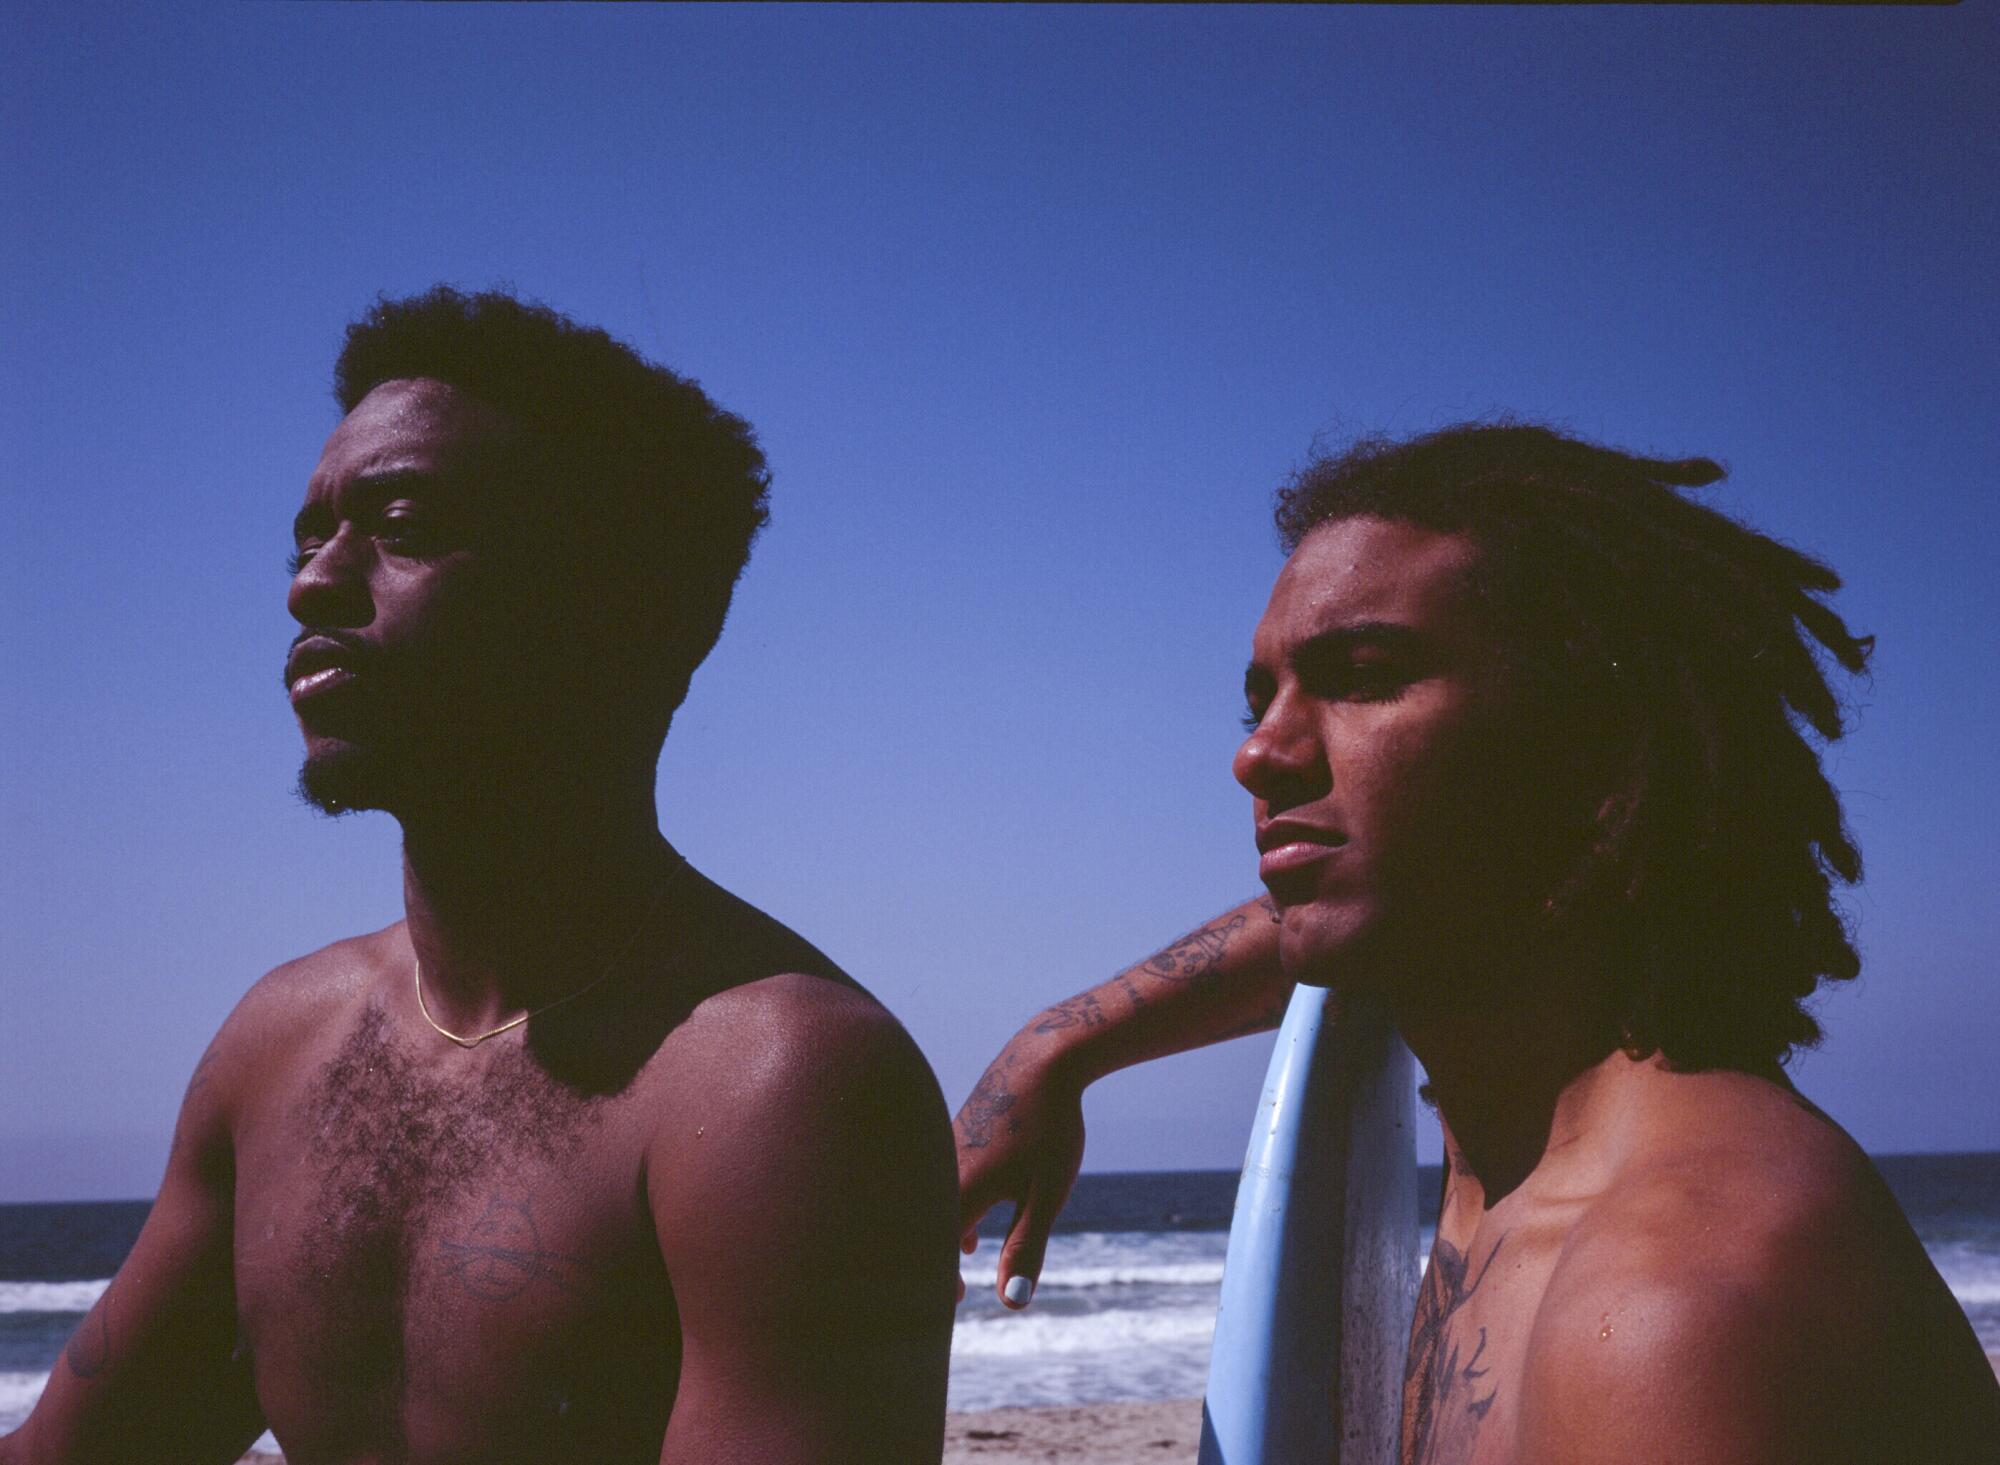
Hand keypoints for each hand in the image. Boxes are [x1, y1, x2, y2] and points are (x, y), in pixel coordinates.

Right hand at [952, 1037, 1086, 1309]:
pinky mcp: (954, 1136)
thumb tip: (1011, 1303)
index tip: (954, 1304)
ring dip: (943, 1237)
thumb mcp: (1046, 1196)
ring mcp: (945, 1149)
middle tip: (951, 1294)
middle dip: (934, 1262)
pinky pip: (939, 1183)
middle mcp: (942, 1169)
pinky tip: (972, 1231)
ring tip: (960, 1267)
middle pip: (924, 1226)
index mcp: (960, 1189)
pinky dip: (949, 1213)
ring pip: (930, 1202)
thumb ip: (1025, 1249)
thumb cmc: (1049, 1129)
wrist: (1043, 1059)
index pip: (936, 1250)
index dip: (940, 1282)